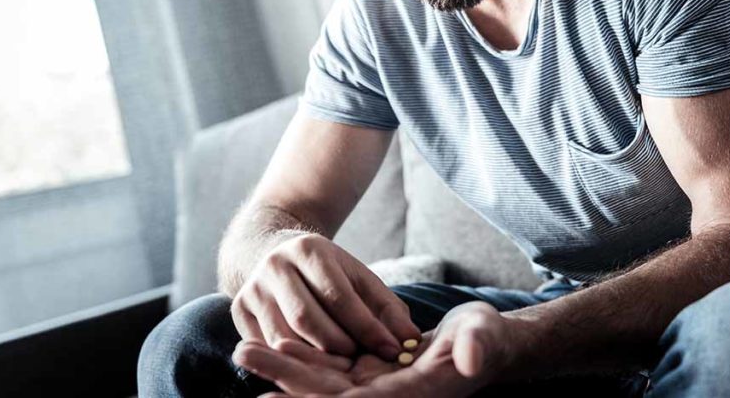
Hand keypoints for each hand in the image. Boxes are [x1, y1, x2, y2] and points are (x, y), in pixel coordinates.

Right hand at [232, 233, 418, 360]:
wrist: (274, 252)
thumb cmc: (328, 273)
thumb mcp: (358, 278)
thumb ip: (387, 309)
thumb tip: (412, 340)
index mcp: (310, 250)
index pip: (340, 296)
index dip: (367, 327)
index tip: (391, 350)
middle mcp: (277, 266)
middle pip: (307, 319)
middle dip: (338, 347)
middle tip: (359, 363)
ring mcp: (253, 288)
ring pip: (282, 338)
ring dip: (313, 360)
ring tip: (338, 368)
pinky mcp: (239, 310)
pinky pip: (264, 346)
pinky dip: (289, 360)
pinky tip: (310, 366)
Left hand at [234, 300, 510, 396]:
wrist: (481, 341)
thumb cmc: (486, 339)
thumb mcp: (483, 338)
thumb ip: (477, 348)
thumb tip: (472, 360)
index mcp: (410, 397)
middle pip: (323, 394)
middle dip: (283, 379)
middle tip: (243, 355)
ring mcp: (373, 385)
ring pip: (320, 379)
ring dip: (283, 367)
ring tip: (243, 349)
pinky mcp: (369, 370)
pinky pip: (329, 366)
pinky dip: (302, 356)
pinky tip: (272, 341)